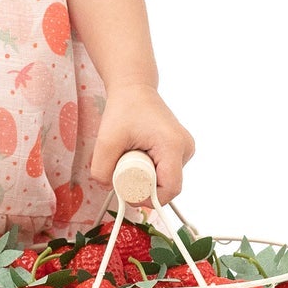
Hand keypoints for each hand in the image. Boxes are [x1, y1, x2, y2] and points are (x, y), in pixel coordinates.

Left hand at [87, 84, 196, 204]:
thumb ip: (101, 169)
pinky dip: (151, 170)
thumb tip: (108, 188)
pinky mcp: (181, 149)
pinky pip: (166, 171)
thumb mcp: (106, 140)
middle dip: (143, 186)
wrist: (135, 88)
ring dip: (146, 177)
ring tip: (130, 156)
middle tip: (122, 170)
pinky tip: (138, 155)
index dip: (148, 199)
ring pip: (166, 179)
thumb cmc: (124, 109)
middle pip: (167, 186)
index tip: (128, 193)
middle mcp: (185, 149)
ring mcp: (186, 149)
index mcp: (172, 146)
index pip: (169, 189)